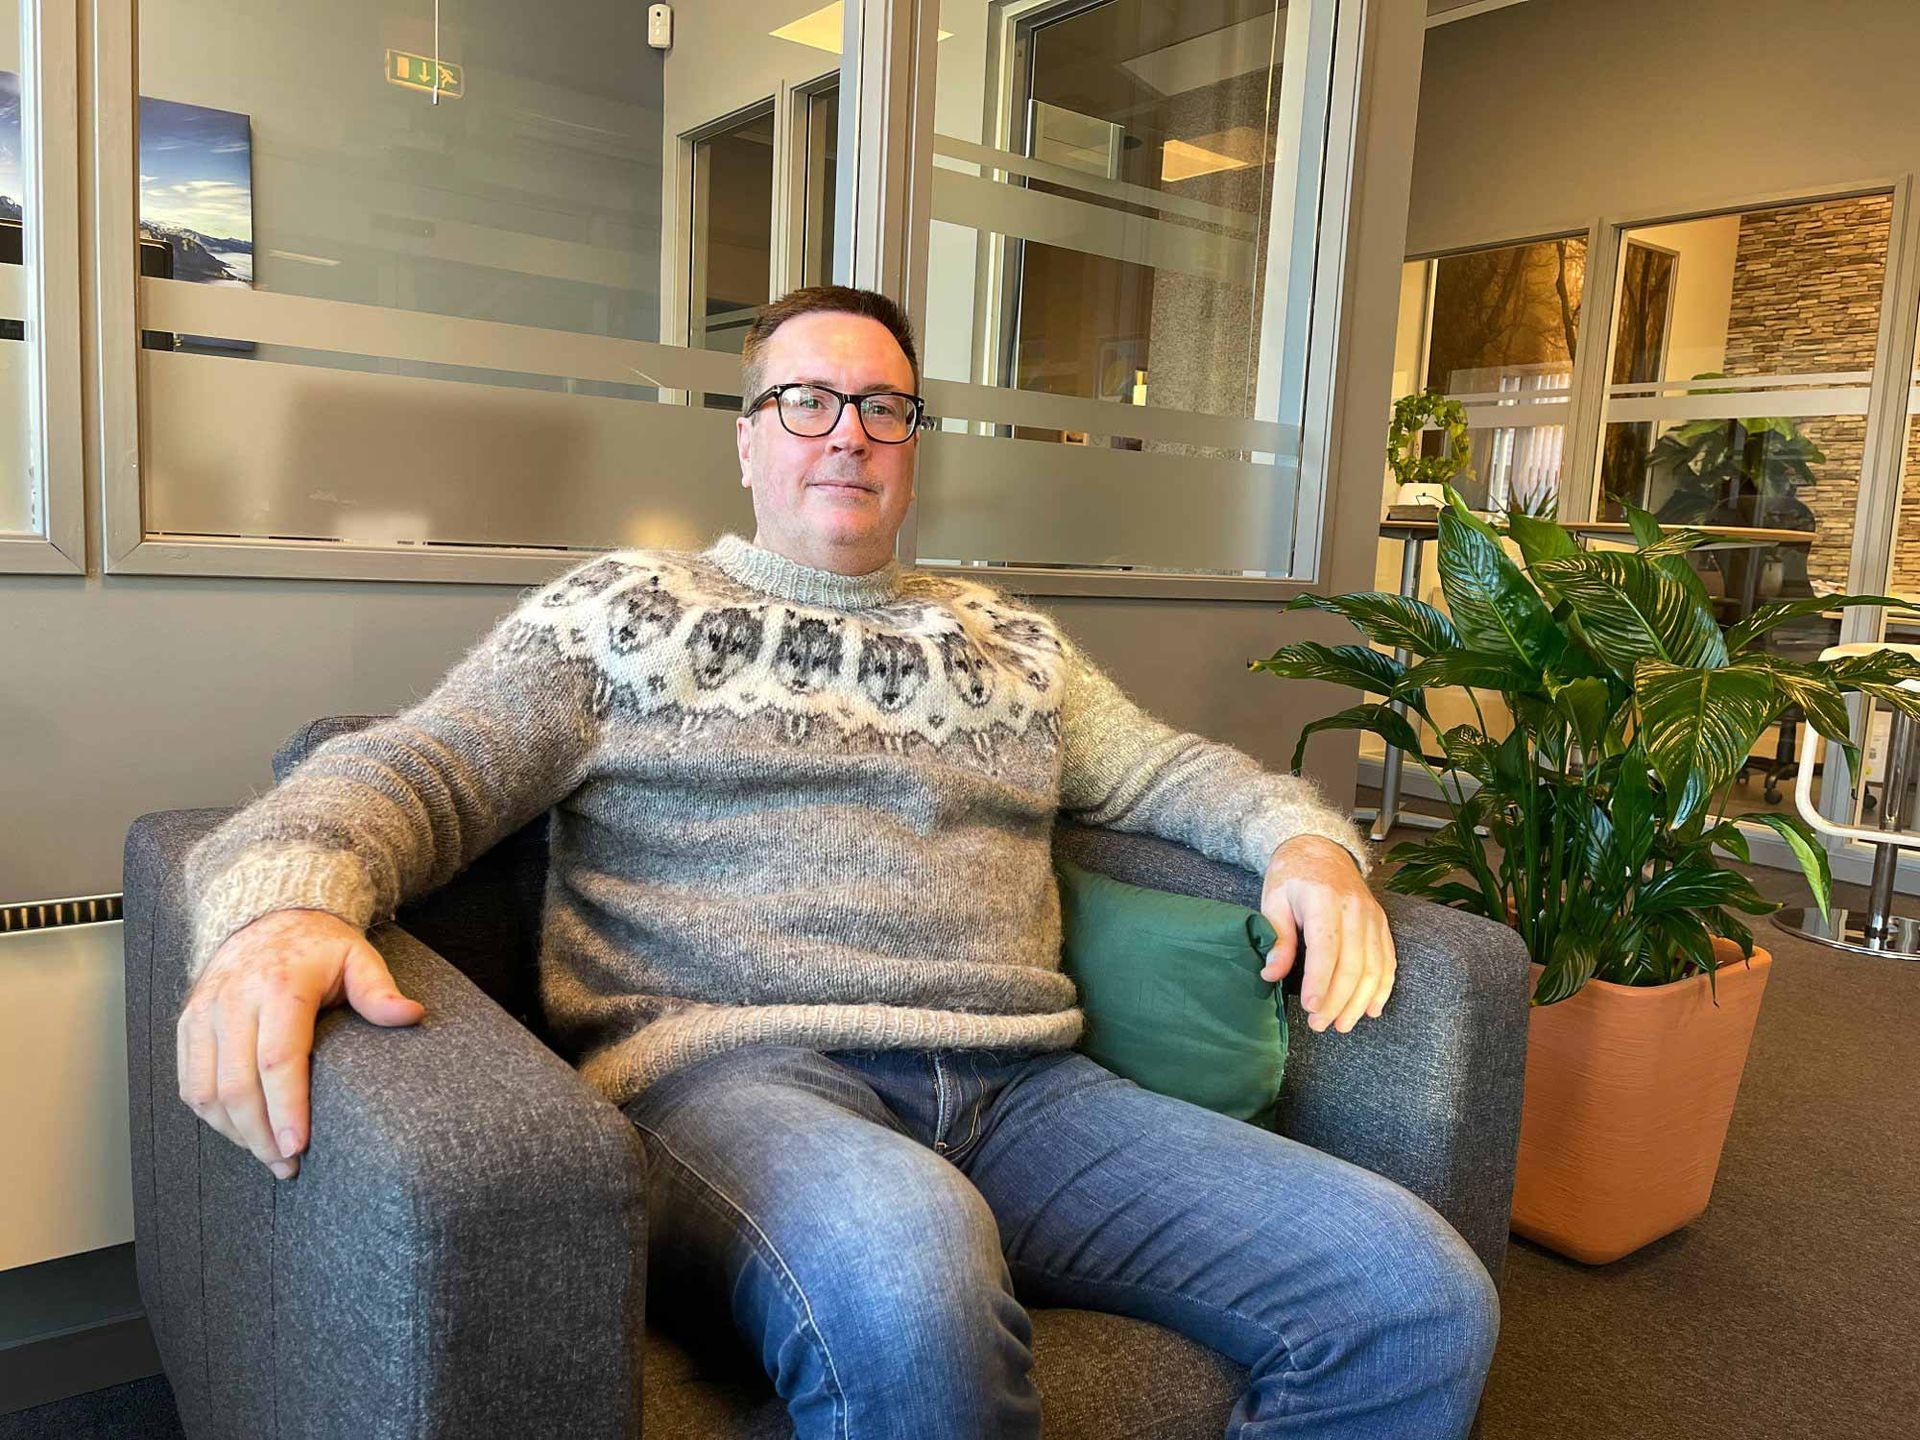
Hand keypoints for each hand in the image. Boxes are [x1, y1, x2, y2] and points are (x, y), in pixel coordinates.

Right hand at [176, 908, 423, 1179]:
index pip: (277, 1059)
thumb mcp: (358, 957)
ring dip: (233, 1132)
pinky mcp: (187, 1024)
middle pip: (236, 1085)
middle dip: (260, 1135)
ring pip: (205, 1091)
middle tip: (287, 1166)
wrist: (267, 917)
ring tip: (267, 1155)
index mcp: (279, 985)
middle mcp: (233, 999)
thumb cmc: (318, 945)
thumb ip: (380, 991)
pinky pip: (188, 1082)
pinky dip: (211, 1115)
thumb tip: (411, 1015)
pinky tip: (240, 1131)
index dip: (286, 1108)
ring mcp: (203, 1012)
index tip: (298, 1147)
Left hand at [1259, 834, 1394, 1034]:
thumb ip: (1278, 938)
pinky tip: (1371, 1009)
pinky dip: (1382, 988)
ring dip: (1360, 1001)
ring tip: (1342, 1024)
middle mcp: (1355, 909)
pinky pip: (1388, 961)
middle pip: (1353, 964)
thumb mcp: (1274, 901)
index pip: (1326, 947)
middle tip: (1320, 1024)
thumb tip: (1272, 974)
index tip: (1311, 1007)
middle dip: (1338, 1000)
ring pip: (1374, 967)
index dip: (1320, 981)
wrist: (1320, 850)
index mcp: (1324, 900)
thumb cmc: (1292, 877)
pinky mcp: (1381, 924)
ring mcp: (1372, 917)